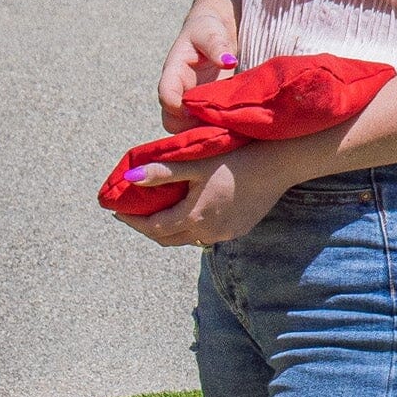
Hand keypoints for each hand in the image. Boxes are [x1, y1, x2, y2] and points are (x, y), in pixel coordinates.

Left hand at [113, 138, 305, 248]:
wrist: (279, 163)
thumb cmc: (235, 157)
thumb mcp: (195, 163)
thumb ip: (161, 174)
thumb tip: (129, 178)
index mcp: (194, 217)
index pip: (153, 228)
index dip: (132, 220)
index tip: (117, 210)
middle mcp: (208, 232)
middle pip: (168, 238)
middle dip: (147, 227)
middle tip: (133, 213)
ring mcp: (226, 234)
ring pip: (188, 238)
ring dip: (170, 228)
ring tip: (158, 210)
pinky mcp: (239, 229)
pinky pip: (207, 234)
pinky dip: (191, 226)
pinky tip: (189, 210)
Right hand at [159, 0, 242, 126]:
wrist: (213, 30)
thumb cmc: (208, 28)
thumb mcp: (210, 32)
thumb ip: (217, 45)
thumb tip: (228, 61)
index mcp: (173, 71)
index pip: (166, 94)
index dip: (176, 106)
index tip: (195, 109)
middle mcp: (178, 90)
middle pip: (171, 120)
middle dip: (188, 127)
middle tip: (214, 124)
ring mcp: (189, 100)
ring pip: (184, 127)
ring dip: (200, 131)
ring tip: (223, 128)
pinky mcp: (203, 105)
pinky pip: (200, 125)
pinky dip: (211, 129)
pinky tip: (228, 128)